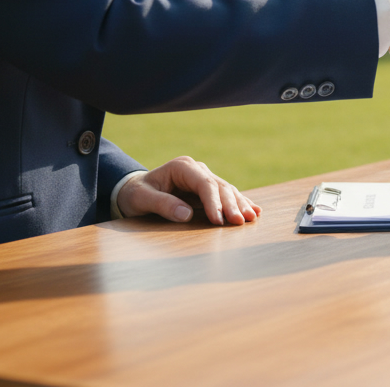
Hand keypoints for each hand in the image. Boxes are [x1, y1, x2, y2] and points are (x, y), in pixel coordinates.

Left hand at [116, 156, 260, 225]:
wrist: (135, 191)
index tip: (219, 221)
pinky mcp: (208, 188)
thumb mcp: (141, 199)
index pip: (204, 184)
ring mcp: (204, 177)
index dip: (214, 202)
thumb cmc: (136, 194)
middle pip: (220, 186)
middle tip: (239, 222)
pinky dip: (240, 202)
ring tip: (251, 218)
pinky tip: (255, 210)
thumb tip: (186, 214)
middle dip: (231, 205)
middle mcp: (197, 169)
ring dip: (239, 204)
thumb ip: (162, 204)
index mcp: (182, 167)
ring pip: (227, 190)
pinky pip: (227, 195)